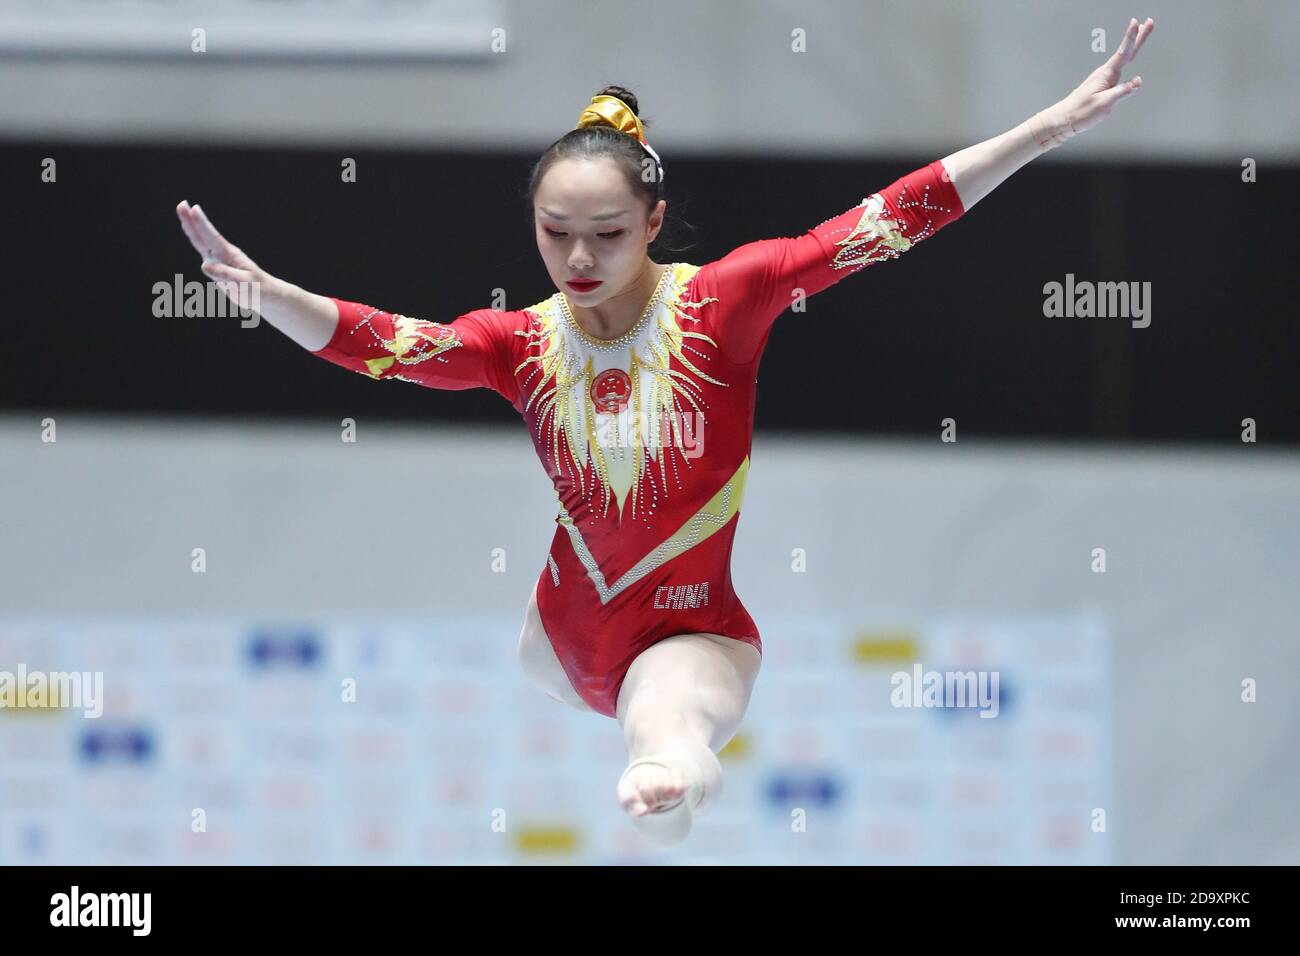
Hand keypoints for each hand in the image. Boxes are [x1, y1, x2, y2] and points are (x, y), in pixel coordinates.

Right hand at [175, 199, 268, 312]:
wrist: (266, 295)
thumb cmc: (258, 289)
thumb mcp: (243, 283)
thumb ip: (225, 274)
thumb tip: (204, 264)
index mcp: (230, 256)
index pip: (212, 238)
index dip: (202, 224)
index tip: (194, 209)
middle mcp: (223, 255)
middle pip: (203, 236)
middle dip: (191, 220)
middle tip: (181, 204)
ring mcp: (219, 260)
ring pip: (201, 241)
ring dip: (191, 226)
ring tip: (183, 211)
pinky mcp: (216, 268)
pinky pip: (203, 249)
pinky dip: (196, 239)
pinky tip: (191, 230)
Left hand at [1055, 17, 1154, 137]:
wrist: (1065, 119)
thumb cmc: (1081, 112)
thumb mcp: (1104, 103)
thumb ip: (1122, 91)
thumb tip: (1138, 81)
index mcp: (1106, 75)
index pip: (1123, 52)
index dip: (1132, 37)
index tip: (1138, 23)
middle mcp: (1105, 73)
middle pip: (1126, 51)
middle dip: (1138, 36)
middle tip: (1149, 22)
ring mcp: (1104, 77)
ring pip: (1123, 57)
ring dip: (1134, 43)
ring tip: (1142, 32)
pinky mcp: (1103, 83)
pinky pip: (1119, 67)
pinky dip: (1127, 57)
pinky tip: (1129, 54)